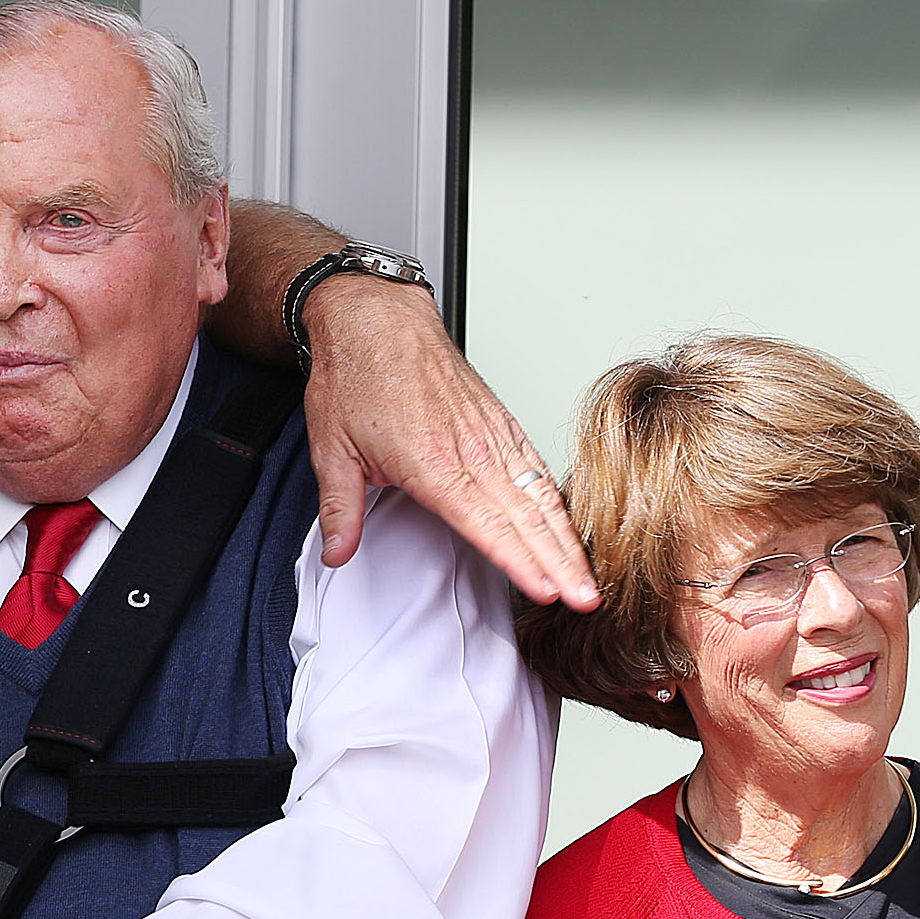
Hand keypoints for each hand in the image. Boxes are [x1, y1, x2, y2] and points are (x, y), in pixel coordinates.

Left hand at [299, 274, 597, 607]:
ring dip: (567, 538)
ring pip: (540, 494)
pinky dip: (557, 499)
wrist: (376, 318)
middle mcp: (471, 450)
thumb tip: (336, 553)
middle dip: (560, 563)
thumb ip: (339, 509)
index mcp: (433, 463)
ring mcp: (491, 433)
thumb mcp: (331, 448)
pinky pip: (536, 465)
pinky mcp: (498, 421)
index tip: (547, 591)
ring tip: (588, 576)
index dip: (520, 562)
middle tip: (587, 600)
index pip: (486, 525)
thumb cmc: (356, 374)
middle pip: (526, 517)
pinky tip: (567, 525)